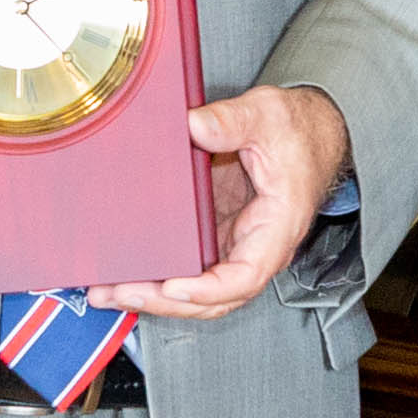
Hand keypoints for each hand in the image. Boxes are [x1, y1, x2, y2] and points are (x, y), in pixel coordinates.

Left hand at [94, 88, 350, 319]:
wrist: (311, 132)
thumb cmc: (297, 132)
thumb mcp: (268, 115)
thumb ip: (233, 120)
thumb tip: (194, 125)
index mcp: (276, 226)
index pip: (246, 276)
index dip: (209, 290)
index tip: (173, 287)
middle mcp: (255, 246)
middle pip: (213, 297)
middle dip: (164, 302)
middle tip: (119, 292)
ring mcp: (234, 244)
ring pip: (197, 291)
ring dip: (154, 296)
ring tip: (107, 291)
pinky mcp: (217, 235)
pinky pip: (188, 268)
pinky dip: (157, 275)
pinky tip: (124, 273)